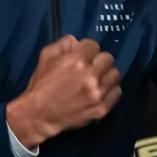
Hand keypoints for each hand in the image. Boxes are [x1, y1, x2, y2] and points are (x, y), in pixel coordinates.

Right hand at [6, 36, 121, 148]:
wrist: (39, 115)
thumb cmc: (41, 84)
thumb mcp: (46, 56)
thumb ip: (64, 44)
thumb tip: (78, 42)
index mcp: (76, 60)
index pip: (94, 45)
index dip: (87, 50)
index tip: (83, 56)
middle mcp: (90, 75)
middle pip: (108, 58)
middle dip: (98, 61)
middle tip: (91, 68)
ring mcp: (98, 93)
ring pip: (115, 74)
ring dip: (106, 75)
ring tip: (97, 80)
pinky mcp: (102, 108)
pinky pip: (117, 92)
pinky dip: (110, 90)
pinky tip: (101, 91)